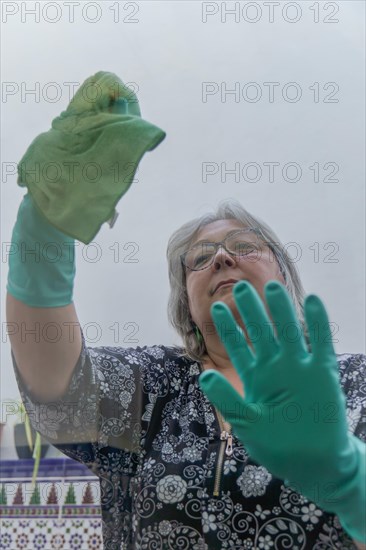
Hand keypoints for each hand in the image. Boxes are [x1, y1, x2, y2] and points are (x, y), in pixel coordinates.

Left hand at [199, 280, 364, 541]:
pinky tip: (313, 301)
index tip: (217, 307)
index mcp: (255, 377)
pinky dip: (317, 323)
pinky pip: (319, 343)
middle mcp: (275, 367)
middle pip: (261, 332)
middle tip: (240, 286)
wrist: (312, 462)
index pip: (238, 346)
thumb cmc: (277, 445)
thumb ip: (227, 399)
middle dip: (251, 311)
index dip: (228, 328)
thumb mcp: (246, 423)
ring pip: (288, 332)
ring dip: (281, 311)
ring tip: (271, 286)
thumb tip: (204, 375)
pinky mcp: (322, 373)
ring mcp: (298, 367)